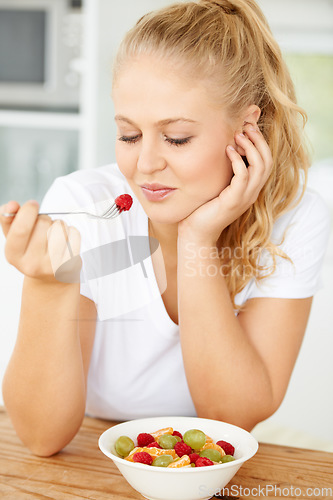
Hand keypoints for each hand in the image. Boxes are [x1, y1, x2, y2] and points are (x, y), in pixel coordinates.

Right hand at [0, 200, 80, 283]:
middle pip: (43, 223)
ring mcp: (52, 267)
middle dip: (45, 218)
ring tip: (55, 234)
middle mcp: (31, 264)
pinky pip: (74, 234)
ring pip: (60, 227)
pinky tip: (66, 240)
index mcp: (13, 255)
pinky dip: (72, 231)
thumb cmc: (31, 251)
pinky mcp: (69, 265)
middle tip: (44, 227)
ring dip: (59, 224)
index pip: (21, 228)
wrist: (51, 278)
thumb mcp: (15, 237)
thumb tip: (12, 205)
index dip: (28, 211)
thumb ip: (9, 219)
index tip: (33, 204)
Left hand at [178, 124, 272, 244]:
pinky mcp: (233, 201)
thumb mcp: (217, 186)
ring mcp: (244, 198)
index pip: (266, 162)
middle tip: (247, 126)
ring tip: (238, 134)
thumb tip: (222, 149)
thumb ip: (224, 171)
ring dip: (251, 147)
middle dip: (259, 141)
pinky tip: (228, 150)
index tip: (249, 128)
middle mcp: (251, 193)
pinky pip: (243, 176)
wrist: (196, 233)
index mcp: (250, 189)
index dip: (261, 143)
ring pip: (260, 167)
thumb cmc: (203, 209)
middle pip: (267, 161)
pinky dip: (238, 160)